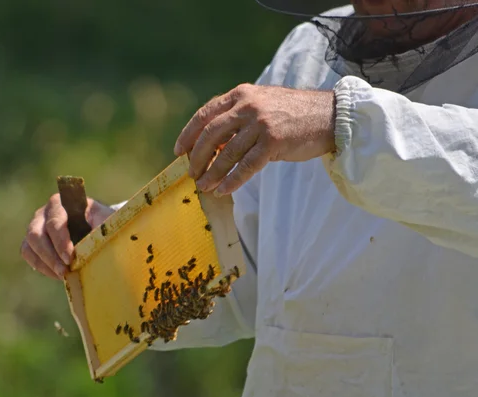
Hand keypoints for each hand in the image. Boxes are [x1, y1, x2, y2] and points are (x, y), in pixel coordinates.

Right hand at [20, 194, 114, 279]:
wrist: (97, 228)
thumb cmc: (102, 223)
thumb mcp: (105, 222)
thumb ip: (100, 229)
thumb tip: (97, 242)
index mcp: (62, 203)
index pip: (55, 222)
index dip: (61, 241)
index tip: (70, 258)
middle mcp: (44, 212)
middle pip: (37, 234)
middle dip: (51, 255)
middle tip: (65, 271)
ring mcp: (35, 225)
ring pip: (30, 245)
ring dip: (46, 263)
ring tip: (63, 275)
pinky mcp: (32, 240)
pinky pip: (28, 254)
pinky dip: (41, 266)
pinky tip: (56, 274)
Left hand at [174, 83, 335, 195]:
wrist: (329, 116)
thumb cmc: (292, 114)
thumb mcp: (261, 105)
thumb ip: (237, 118)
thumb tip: (212, 145)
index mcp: (241, 94)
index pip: (205, 114)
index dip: (188, 134)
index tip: (179, 151)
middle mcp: (248, 106)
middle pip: (210, 134)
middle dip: (197, 157)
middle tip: (191, 173)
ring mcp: (261, 123)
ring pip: (227, 153)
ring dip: (212, 172)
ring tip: (204, 186)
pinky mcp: (274, 141)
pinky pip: (247, 166)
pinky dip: (232, 180)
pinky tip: (223, 190)